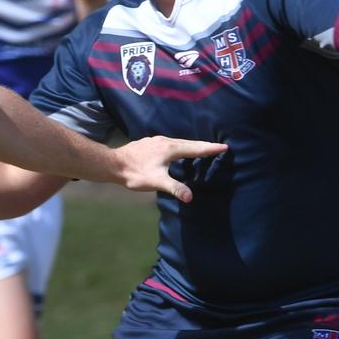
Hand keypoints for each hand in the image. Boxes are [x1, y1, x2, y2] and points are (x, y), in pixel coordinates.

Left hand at [113, 136, 228, 201]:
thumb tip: (190, 197)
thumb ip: (174, 188)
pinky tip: (176, 149)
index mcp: (171, 149)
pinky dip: (179, 146)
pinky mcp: (149, 143)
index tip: (224, 146)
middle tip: (218, 146)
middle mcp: (165, 141)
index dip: (211, 148)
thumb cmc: (135, 173)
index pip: (196, 148)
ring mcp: (156, 141)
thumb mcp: (157, 182)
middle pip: (189, 143)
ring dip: (192, 145)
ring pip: (179, 142)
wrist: (113, 164)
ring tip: (200, 147)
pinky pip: (170, 143)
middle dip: (204, 145)